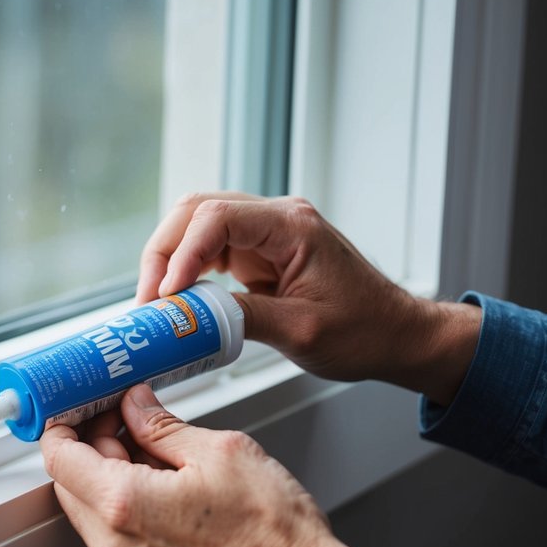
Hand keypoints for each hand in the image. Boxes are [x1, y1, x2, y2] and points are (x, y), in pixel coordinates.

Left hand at [42, 384, 411, 546]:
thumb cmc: (271, 533)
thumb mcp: (219, 453)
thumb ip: (162, 426)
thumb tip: (134, 406)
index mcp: (123, 506)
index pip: (59, 458)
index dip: (66, 425)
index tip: (83, 409)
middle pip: (70, 486)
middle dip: (93, 449)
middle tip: (130, 425)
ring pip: (92, 515)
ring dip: (110, 482)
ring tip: (160, 460)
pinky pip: (115, 543)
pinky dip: (127, 515)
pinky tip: (167, 497)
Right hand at [135, 193, 479, 405]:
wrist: (397, 335)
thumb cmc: (364, 331)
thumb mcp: (301, 331)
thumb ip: (241, 317)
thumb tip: (188, 316)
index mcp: (292, 226)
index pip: (215, 219)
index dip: (181, 255)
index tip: (166, 296)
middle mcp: (276, 217)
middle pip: (195, 211)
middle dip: (163, 253)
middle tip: (148, 301)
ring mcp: (265, 231)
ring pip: (195, 225)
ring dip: (168, 259)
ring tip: (154, 302)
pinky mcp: (258, 251)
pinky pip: (208, 247)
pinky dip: (185, 269)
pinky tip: (175, 297)